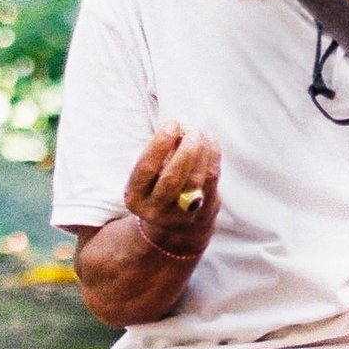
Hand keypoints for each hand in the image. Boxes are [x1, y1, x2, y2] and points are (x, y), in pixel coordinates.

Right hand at [123, 121, 221, 256]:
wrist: (176, 223)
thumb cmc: (158, 185)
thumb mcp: (149, 174)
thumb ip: (159, 153)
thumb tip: (180, 128)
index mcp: (135, 197)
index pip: (146, 168)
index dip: (159, 145)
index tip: (171, 124)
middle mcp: (155, 210)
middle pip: (172, 179)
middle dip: (185, 151)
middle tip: (192, 131)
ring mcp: (180, 216)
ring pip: (195, 180)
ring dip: (201, 151)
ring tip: (202, 133)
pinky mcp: (203, 213)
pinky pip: (210, 181)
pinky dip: (212, 157)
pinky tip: (210, 142)